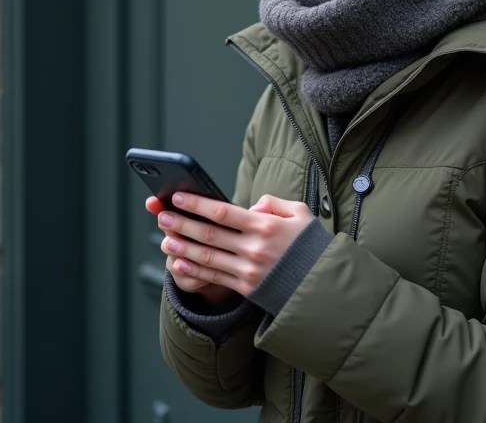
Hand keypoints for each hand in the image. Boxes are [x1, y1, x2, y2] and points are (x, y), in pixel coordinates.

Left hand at [155, 192, 314, 296]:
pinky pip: (215, 277)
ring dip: (183, 248)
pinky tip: (179, 263)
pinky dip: (195, 270)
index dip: (198, 204)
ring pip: (208, 257)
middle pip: (209, 234)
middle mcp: (254, 248)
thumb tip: (252, 205)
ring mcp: (249, 270)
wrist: (323, 284)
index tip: (178, 197)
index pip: (223, 212)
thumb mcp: (300, 214)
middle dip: (182, 224)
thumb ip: (274, 204)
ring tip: (165, 240)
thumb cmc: (309, 244)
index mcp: (265, 225)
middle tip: (162, 216)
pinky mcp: (247, 288)